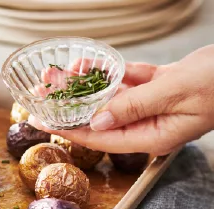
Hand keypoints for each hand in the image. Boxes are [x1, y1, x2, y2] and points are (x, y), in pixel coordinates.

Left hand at [29, 45, 213, 155]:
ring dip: (82, 86)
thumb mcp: (174, 93)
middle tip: (39, 94)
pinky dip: (106, 73)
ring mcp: (153, 106)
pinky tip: (84, 65)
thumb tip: (97, 120)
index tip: (41, 122)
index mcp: (153, 136)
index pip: (101, 138)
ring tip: (54, 75)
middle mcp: (148, 124)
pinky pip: (125, 81)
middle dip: (68, 106)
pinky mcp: (158, 87)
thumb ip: (134, 106)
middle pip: (99, 118)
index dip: (68, 130)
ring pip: (108, 97)